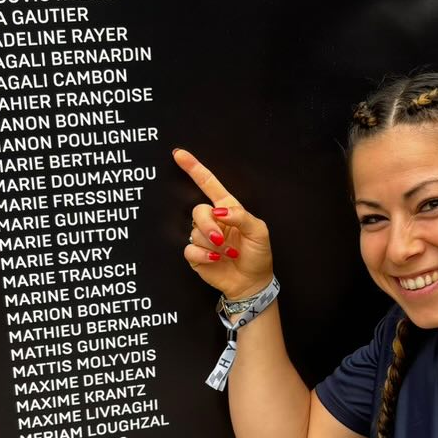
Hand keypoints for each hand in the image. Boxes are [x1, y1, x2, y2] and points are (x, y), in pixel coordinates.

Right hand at [173, 148, 274, 300]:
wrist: (252, 282)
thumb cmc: (258, 255)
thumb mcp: (259, 231)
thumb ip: (241, 216)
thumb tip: (219, 211)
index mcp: (228, 208)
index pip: (208, 184)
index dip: (194, 168)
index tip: (179, 154)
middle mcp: (213, 220)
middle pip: (198, 210)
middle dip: (209, 225)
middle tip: (222, 239)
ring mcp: (203, 237)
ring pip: (195, 231)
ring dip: (213, 244)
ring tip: (228, 253)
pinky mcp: (196, 255)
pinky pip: (189, 249)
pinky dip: (203, 255)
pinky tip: (216, 260)